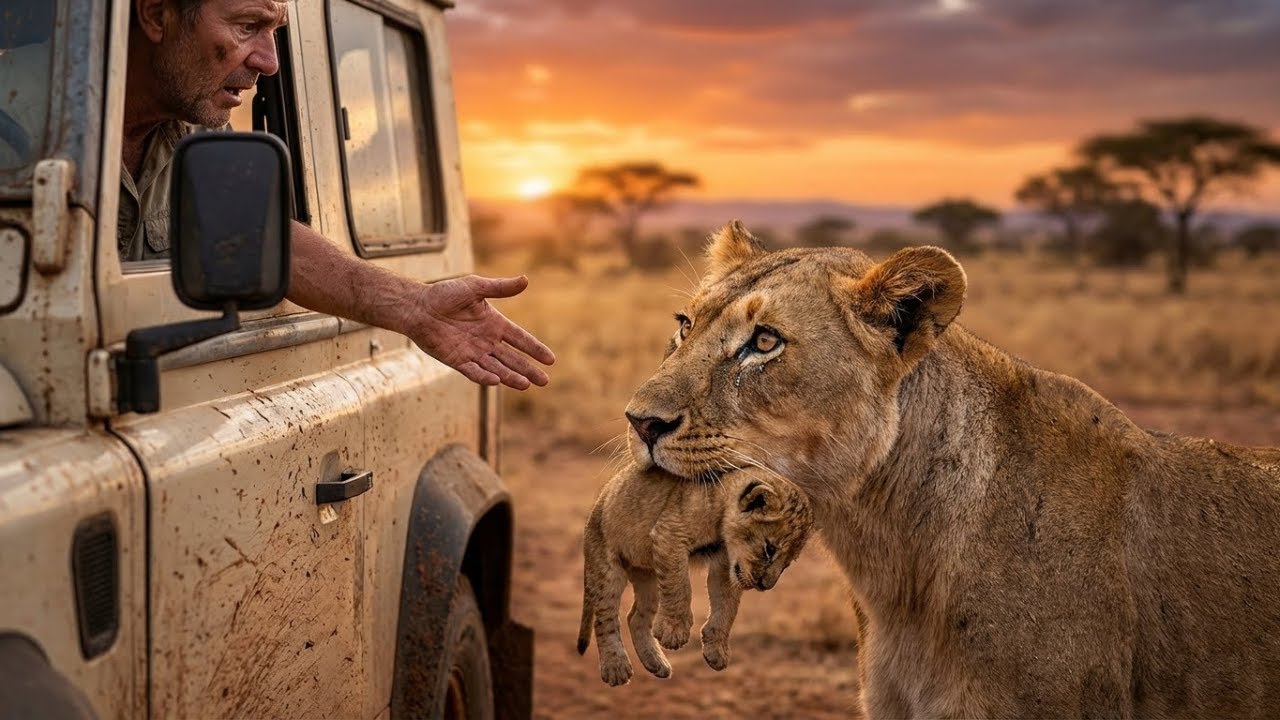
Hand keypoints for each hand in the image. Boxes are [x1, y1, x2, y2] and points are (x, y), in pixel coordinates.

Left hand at [409, 275, 554, 389]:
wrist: (418, 307)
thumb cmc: (444, 294)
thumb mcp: (475, 287)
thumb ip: (500, 287)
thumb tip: (526, 280)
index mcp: (494, 324)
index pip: (520, 339)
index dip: (535, 349)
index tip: (550, 360)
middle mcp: (486, 341)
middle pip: (512, 358)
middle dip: (528, 370)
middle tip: (544, 381)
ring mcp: (473, 353)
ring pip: (497, 368)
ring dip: (511, 377)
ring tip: (526, 385)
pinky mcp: (457, 361)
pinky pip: (474, 371)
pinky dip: (485, 377)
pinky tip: (497, 381)